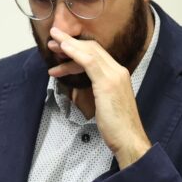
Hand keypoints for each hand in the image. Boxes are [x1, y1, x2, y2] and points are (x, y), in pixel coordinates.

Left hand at [48, 27, 151, 167]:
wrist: (129, 139)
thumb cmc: (117, 127)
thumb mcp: (107, 103)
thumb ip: (100, 90)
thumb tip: (88, 86)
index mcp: (119, 74)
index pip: (98, 54)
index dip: (79, 48)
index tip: (62, 49)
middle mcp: (118, 71)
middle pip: (93, 48)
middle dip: (71, 43)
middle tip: (53, 42)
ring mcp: (114, 76)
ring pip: (90, 52)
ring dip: (69, 45)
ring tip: (52, 44)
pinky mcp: (107, 83)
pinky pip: (89, 61)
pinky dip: (74, 52)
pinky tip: (63, 49)